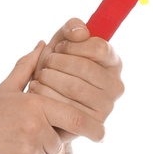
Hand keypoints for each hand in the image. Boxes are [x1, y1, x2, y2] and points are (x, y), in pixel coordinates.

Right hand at [0, 44, 87, 153]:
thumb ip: (27, 69)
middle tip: (18, 140)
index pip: (74, 118)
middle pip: (58, 144)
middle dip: (45, 145)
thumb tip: (43, 45)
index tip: (102, 134)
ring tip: (7, 150)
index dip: (93, 128)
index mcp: (35, 105)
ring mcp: (28, 152)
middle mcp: (35, 128)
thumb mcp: (4, 90)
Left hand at [26, 18, 123, 142]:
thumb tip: (80, 32)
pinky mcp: (92, 124)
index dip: (74, 46)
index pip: (99, 47)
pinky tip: (36, 89)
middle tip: (45, 63)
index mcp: (113, 62)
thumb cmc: (56, 68)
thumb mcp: (63, 43)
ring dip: (49, 77)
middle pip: (85, 68)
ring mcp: (106, 106)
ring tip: (39, 75)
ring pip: (74, 87)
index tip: (59, 48)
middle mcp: (115, 85)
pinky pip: (66, 107)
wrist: (45, 102)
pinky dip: (46, 95)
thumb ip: (71, 29)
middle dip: (57, 62)